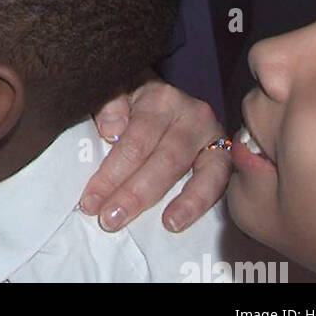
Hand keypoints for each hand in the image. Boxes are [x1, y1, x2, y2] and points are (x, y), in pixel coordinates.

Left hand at [81, 78, 230, 232]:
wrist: (171, 99)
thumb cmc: (138, 100)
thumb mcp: (118, 92)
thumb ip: (110, 106)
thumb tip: (111, 131)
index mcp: (159, 97)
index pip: (134, 141)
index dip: (111, 173)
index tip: (90, 201)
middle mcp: (190, 113)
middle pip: (161, 159)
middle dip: (132, 193)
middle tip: (109, 219)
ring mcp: (212, 133)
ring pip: (191, 172)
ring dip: (170, 203)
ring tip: (154, 224)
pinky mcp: (226, 154)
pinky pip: (218, 181)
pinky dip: (197, 202)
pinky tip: (176, 221)